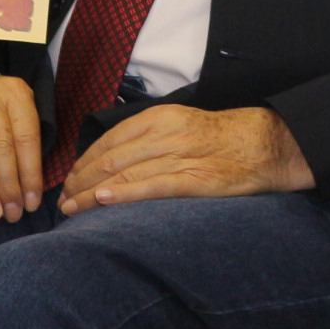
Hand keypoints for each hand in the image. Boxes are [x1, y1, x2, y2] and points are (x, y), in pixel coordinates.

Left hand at [57, 104, 311, 214]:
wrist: (267, 143)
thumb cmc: (221, 138)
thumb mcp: (181, 126)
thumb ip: (150, 140)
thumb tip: (113, 161)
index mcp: (160, 118)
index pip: (110, 140)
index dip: (84, 162)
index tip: (68, 181)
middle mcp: (166, 133)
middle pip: (111, 158)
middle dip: (80, 181)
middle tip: (61, 200)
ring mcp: (182, 156)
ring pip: (125, 173)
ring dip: (92, 193)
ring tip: (72, 210)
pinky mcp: (198, 179)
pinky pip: (154, 186)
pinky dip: (125, 194)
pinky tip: (103, 202)